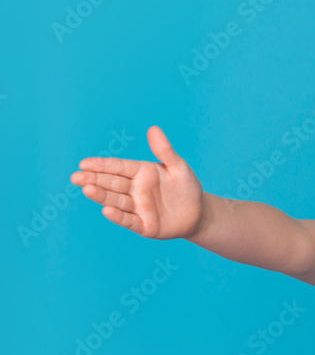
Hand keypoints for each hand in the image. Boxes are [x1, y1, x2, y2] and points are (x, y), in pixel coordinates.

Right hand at [70, 126, 206, 239]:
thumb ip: (165, 151)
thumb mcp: (179, 167)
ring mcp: (138, 208)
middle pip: (112, 183)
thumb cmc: (187, 187)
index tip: (84, 163)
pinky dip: (118, 216)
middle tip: (75, 177)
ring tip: (87, 189)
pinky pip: (129, 220)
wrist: (199, 213)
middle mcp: (135, 190)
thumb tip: (154, 128)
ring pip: (116, 200)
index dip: (101, 165)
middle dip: (94, 180)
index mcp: (141, 172)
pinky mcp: (144, 225)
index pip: (118, 167)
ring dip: (102, 196)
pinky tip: (107, 210)